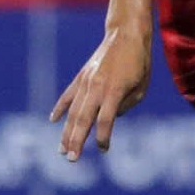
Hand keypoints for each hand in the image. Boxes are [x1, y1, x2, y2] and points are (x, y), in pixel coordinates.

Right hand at [52, 26, 152, 160]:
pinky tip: (53, 121)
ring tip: (62, 150)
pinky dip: (60, 108)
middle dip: (76, 141)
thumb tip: (111, 117)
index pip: (105, 121)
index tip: (103, 149)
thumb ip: (126, 105)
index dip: (103, 137)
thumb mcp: (141, 88)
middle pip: (83, 119)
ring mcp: (86, 82)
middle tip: (71, 159)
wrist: (125, 35)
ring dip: (66, 132)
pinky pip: (68, 96)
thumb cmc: (140, 63)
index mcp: (114, 91)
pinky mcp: (81, 77)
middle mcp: (97, 88)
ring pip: (73, 112)